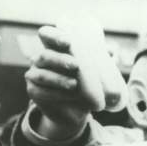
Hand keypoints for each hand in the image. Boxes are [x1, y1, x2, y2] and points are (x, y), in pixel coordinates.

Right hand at [24, 25, 91, 139]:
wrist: (77, 110)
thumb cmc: (85, 85)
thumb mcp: (94, 71)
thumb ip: (101, 59)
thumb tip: (112, 51)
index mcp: (53, 49)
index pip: (46, 35)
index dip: (54, 35)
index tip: (68, 41)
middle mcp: (41, 60)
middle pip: (45, 55)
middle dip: (60, 60)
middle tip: (76, 65)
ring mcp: (34, 75)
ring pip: (42, 75)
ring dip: (58, 79)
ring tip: (74, 84)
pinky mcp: (34, 92)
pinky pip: (41, 92)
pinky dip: (56, 94)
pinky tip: (68, 95)